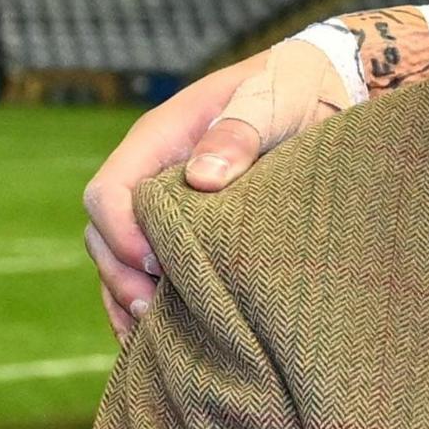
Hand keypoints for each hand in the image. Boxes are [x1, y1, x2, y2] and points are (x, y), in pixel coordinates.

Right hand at [79, 37, 350, 337]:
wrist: (325, 87)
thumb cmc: (295, 90)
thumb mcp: (274, 101)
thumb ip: (240, 132)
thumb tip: (204, 178)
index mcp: (160, 139)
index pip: (109, 192)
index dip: (122, 234)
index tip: (157, 265)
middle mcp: (152, 174)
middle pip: (103, 234)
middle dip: (121, 277)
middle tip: (156, 312)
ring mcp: (164, 205)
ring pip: (118, 260)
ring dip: (128, 298)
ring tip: (154, 337)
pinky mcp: (186, 231)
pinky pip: (145, 272)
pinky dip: (144, 306)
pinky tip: (157, 341)